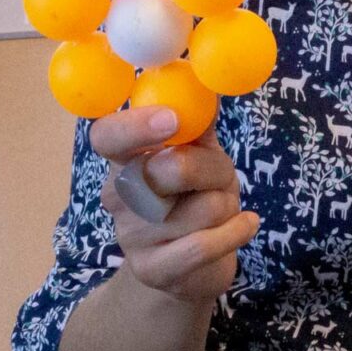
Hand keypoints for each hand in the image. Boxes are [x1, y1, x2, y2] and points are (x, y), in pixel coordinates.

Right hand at [87, 106, 258, 307]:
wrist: (194, 267)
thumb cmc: (197, 199)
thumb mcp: (201, 156)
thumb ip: (199, 122)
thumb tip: (209, 79)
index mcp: (124, 160)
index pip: (107, 137)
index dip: (135, 126)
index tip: (172, 120)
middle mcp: (118, 197)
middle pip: (168, 169)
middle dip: (212, 171)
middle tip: (220, 178)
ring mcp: (131, 237)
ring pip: (200, 208)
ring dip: (226, 205)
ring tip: (222, 210)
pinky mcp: (152, 271)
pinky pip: (206, 245)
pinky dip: (236, 232)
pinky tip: (244, 225)